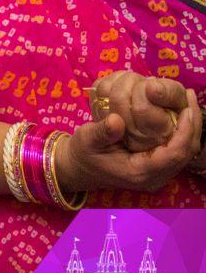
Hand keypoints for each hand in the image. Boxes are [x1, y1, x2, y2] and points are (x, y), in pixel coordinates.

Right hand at [59, 89, 201, 194]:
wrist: (80, 167)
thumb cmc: (83, 154)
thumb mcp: (86, 140)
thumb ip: (101, 132)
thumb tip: (116, 119)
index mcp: (140, 172)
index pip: (174, 155)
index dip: (184, 132)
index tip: (186, 109)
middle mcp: (155, 176)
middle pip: (186, 152)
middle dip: (192, 125)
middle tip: (190, 97)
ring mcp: (159, 172)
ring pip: (186, 151)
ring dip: (191, 126)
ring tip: (188, 100)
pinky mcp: (158, 164)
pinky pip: (178, 147)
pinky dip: (183, 129)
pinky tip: (180, 111)